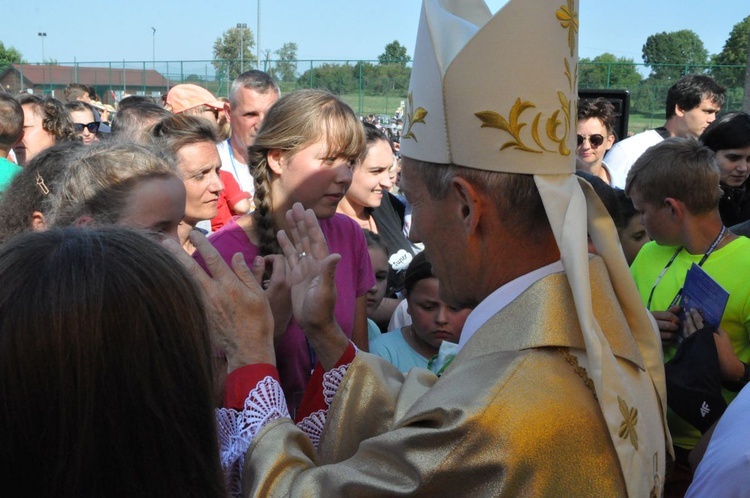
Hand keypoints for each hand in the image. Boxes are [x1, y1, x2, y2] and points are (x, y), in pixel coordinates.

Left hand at [164, 231, 274, 371]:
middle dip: (177, 253)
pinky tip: (168, 281)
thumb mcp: (259, 294)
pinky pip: (186, 299)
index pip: (213, 258)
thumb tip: (236, 256)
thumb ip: (246, 274)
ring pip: (184, 283)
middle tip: (165, 240)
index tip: (195, 233)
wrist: (248, 348)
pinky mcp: (200, 316)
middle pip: (191, 269)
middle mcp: (213, 293)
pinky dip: (177, 288)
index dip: (203, 244)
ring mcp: (204, 306)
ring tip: (162, 258)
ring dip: (173, 269)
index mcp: (229, 285)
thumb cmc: (259, 321)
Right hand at [260, 254, 294, 339]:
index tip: (261, 263)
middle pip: (287, 262)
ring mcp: (293, 290)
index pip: (280, 259)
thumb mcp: (254, 292)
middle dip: (275, 261)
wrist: (274, 334)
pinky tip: (270, 285)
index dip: (269, 258)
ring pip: (289, 271)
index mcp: (281, 282)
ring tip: (266, 275)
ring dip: (279, 269)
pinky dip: (282, 277)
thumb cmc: (260, 314)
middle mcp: (291, 284)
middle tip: (264, 267)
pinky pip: (290, 280)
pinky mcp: (292, 296)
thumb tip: (259, 258)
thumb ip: (256, 273)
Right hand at [277, 203, 348, 368]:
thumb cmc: (321, 310)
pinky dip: (286, 245)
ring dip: (293, 229)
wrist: (314, 325)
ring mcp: (304, 269)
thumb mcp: (325, 291)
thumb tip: (336, 255)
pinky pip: (290, 256)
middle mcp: (313, 263)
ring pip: (298, 244)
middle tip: (295, 205)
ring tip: (287, 214)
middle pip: (306, 237)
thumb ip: (328, 272)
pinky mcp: (296, 276)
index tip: (306, 211)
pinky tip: (280, 235)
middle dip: (301, 222)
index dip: (311, 225)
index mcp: (321, 264)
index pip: (315, 240)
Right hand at [651, 305, 681, 347]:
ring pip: (668, 335)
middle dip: (675, 327)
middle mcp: (652, 324)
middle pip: (668, 325)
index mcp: (653, 315)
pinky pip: (666, 343)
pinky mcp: (654, 342)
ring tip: (672, 333)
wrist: (640, 331)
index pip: (668, 315)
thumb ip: (670, 312)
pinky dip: (670, 341)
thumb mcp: (659, 315)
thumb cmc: (653, 321)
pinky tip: (668, 339)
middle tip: (676, 328)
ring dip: (673, 334)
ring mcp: (653, 334)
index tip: (677, 320)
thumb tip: (679, 307)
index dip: (675, 318)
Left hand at [683, 308, 742, 381]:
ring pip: (685, 332)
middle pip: (690, 325)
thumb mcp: (724, 337)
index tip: (692, 309)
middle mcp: (695, 337)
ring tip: (683, 321)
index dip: (695, 314)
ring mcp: (691, 344)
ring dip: (684, 326)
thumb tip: (710, 323)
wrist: (723, 365)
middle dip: (688, 318)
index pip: (698, 321)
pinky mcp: (688, 350)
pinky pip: (682, 341)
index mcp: (704, 332)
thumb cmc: (725, 350)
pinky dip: (680, 336)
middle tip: (686, 312)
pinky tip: (679, 333)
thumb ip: (717, 329)